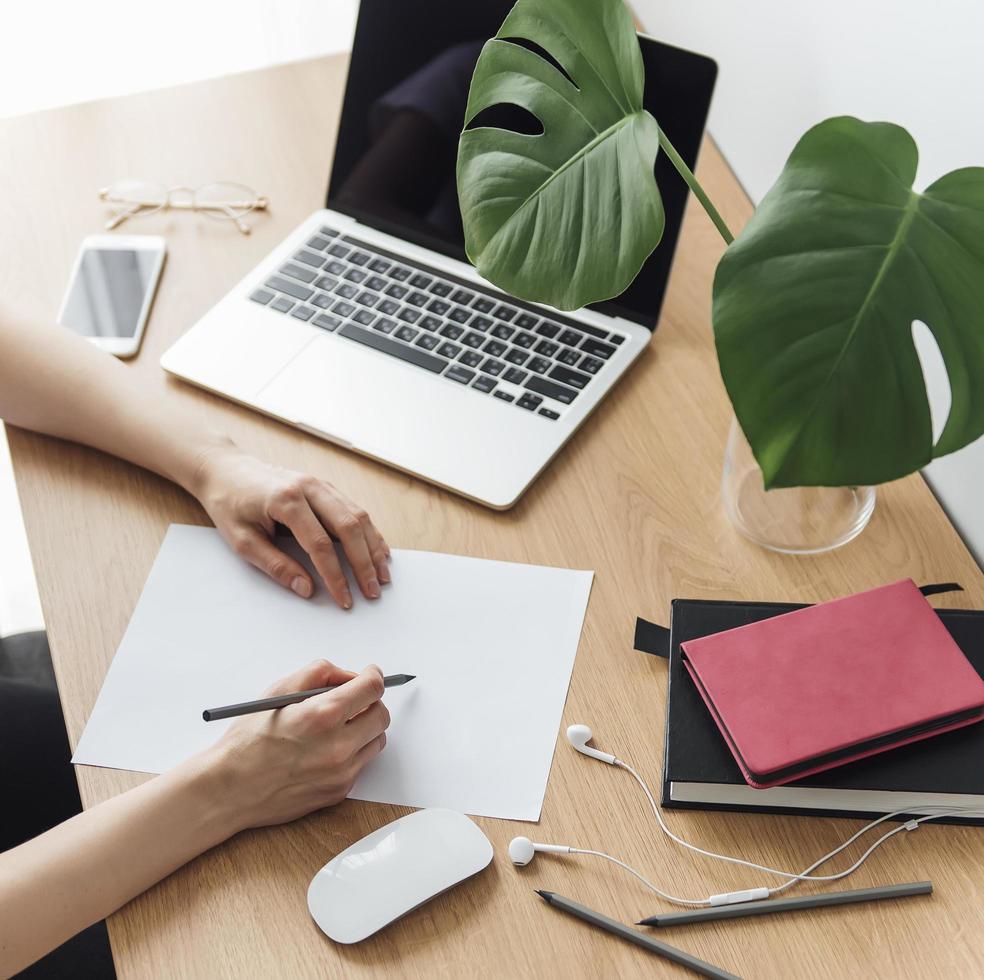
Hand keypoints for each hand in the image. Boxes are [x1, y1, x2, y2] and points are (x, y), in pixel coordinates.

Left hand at [191, 447, 390, 607]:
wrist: (225, 469)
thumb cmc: (229, 503)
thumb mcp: (241, 540)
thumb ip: (275, 566)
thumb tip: (306, 589)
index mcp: (286, 500)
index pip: (320, 544)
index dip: (335, 575)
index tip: (344, 598)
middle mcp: (309, 488)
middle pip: (349, 527)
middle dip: (364, 563)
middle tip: (373, 591)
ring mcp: (320, 484)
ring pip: (358, 515)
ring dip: (373, 547)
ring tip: (382, 575)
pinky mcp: (324, 487)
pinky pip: (354, 509)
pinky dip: (369, 531)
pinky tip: (378, 550)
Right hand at [204, 660, 389, 830]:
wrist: (230, 789)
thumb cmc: (249, 740)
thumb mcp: (279, 690)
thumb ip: (320, 674)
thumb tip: (350, 675)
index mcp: (322, 715)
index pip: (372, 688)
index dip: (373, 676)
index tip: (370, 674)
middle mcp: (337, 746)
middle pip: (381, 715)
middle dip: (370, 702)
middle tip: (353, 700)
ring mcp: (341, 772)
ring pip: (376, 740)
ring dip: (364, 728)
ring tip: (337, 726)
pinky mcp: (339, 791)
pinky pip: (360, 764)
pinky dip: (351, 752)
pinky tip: (325, 750)